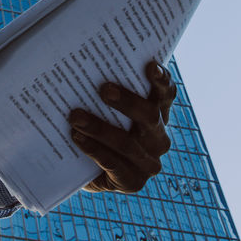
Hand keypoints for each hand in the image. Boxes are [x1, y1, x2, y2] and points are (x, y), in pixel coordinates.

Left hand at [69, 59, 176, 193]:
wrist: (82, 169)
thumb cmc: (94, 126)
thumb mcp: (103, 106)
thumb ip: (104, 88)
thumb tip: (82, 59)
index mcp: (158, 115)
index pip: (166, 95)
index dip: (161, 80)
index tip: (149, 65)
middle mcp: (159, 138)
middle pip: (149, 116)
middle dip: (127, 101)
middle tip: (103, 89)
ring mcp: (149, 163)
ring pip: (128, 143)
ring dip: (100, 128)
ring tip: (75, 116)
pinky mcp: (133, 182)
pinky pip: (114, 164)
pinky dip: (94, 149)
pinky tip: (77, 137)